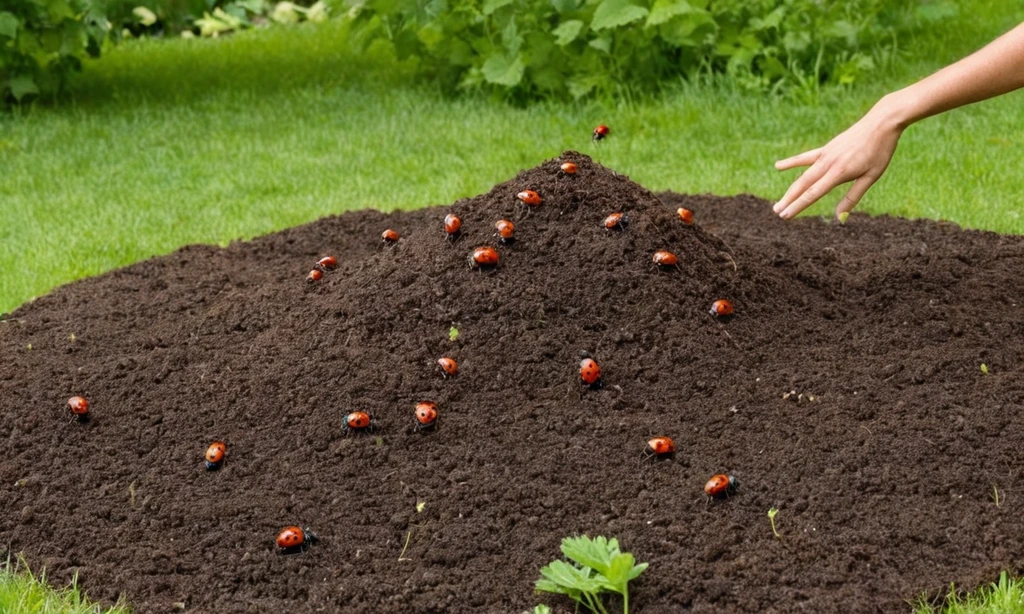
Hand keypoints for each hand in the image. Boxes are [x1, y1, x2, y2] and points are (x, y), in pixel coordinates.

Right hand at [773, 98, 905, 218]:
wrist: (881, 122)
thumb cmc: (880, 150)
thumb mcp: (871, 176)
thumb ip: (853, 197)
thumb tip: (840, 217)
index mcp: (839, 172)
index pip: (813, 193)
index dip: (798, 205)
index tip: (786, 215)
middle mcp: (828, 163)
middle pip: (803, 185)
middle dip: (789, 200)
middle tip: (777, 213)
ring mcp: (825, 155)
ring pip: (802, 175)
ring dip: (790, 190)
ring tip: (778, 202)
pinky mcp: (826, 148)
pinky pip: (805, 157)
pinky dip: (791, 163)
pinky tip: (778, 166)